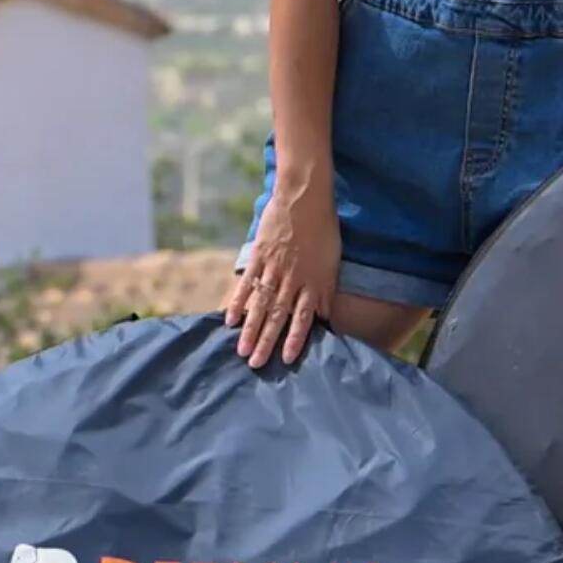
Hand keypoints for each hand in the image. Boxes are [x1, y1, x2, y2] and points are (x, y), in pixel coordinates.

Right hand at [222, 191, 339, 369]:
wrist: (305, 198)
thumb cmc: (324, 230)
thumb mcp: (331, 263)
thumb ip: (325, 291)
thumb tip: (325, 317)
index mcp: (313, 282)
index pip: (303, 317)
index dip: (294, 339)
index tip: (285, 359)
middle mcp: (292, 279)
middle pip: (277, 316)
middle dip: (266, 342)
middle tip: (256, 364)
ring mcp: (273, 269)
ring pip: (260, 304)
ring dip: (251, 329)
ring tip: (241, 350)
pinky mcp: (259, 256)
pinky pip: (246, 283)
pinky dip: (238, 302)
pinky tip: (231, 319)